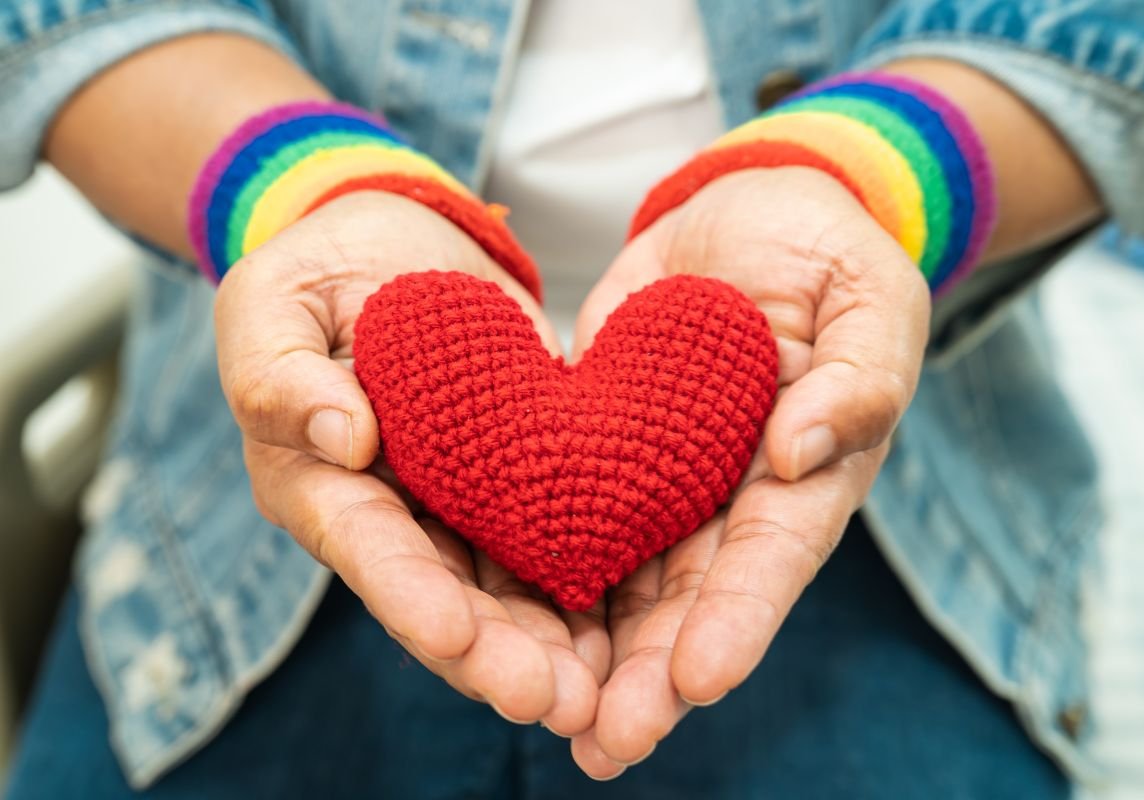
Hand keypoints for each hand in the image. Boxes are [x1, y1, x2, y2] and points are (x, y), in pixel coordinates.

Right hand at [214, 191, 606, 734]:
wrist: (398, 246)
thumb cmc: (318, 271)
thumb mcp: (271, 302)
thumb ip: (280, 371)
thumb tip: (343, 437)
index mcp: (319, 485)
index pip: (366, 548)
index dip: (408, 596)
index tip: (455, 636)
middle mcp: (393, 517)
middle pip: (445, 599)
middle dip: (496, 656)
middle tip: (555, 701)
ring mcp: (459, 508)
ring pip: (507, 593)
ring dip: (551, 648)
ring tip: (604, 693)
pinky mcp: (521, 483)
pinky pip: (555, 542)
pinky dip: (591, 587)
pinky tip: (638, 627)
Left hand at [567, 167, 930, 776]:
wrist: (749, 215)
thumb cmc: (828, 255)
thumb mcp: (870, 296)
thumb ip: (861, 374)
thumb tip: (804, 453)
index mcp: (806, 477)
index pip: (773, 559)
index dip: (739, 621)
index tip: (697, 679)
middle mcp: (730, 500)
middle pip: (690, 601)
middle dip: (651, 675)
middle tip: (608, 743)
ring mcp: (661, 480)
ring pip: (622, 580)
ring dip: (585, 651)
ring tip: (543, 715)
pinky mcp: (599, 446)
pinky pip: (564, 511)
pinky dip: (531, 564)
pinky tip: (487, 615)